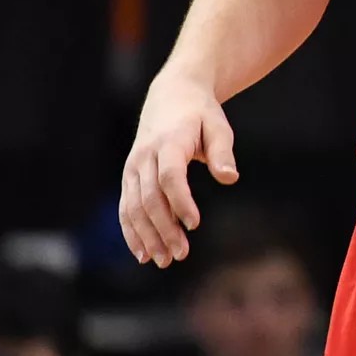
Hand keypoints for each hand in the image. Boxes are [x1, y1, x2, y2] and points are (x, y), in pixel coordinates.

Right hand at [120, 71, 238, 266]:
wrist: (171, 95)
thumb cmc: (201, 114)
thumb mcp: (218, 126)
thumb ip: (222, 152)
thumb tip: (229, 178)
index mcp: (168, 142)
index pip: (170, 177)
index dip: (180, 202)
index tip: (195, 224)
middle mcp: (144, 157)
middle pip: (150, 198)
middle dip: (164, 229)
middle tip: (181, 254)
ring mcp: (133, 168)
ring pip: (134, 207)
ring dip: (147, 236)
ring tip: (164, 260)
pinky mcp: (129, 176)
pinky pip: (126, 208)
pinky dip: (132, 231)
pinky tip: (142, 253)